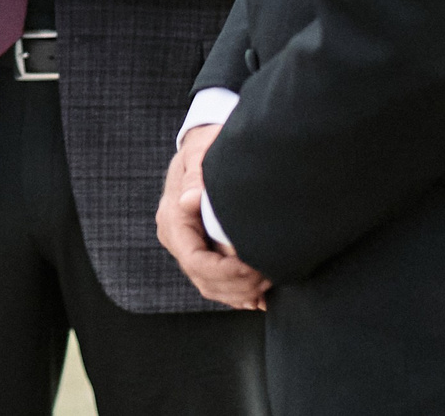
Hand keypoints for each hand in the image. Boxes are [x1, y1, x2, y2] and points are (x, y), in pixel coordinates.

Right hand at [157, 124, 269, 310]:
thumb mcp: (199, 152)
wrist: (203, 145)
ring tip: (270, 286)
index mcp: (172, 218)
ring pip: (210, 285)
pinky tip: (259, 300)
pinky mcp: (201, 249)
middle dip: (239, 285)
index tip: (254, 268)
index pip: (195, 260)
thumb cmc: (204, 145)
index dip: (226, 272)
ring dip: (240, 292)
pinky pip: (216, 281)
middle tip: (272, 278)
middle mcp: (175, 236)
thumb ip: (196, 176)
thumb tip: (189, 200)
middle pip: (203, 279)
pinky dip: (237, 293)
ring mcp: (187, 245)